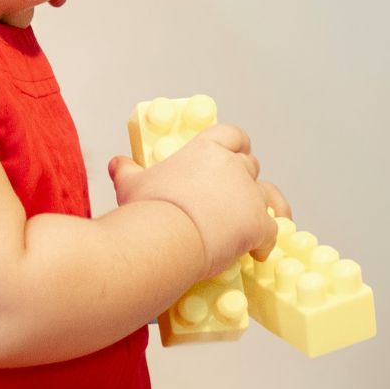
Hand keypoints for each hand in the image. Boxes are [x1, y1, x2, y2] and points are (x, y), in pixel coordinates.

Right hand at [108, 123, 291, 275]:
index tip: (235, 152)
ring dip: (269, 206)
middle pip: (250, 165)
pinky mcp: (258, 224)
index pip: (232, 135)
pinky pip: (272, 231)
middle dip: (245, 179)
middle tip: (236, 197)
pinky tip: (258, 253)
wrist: (164, 237)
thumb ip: (127, 171)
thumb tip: (117, 164)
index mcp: (206, 150)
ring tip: (269, 218)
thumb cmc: (149, 209)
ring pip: (269, 196)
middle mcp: (232, 166)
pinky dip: (266, 242)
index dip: (236, 144)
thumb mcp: (132, 185)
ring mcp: (248, 195)